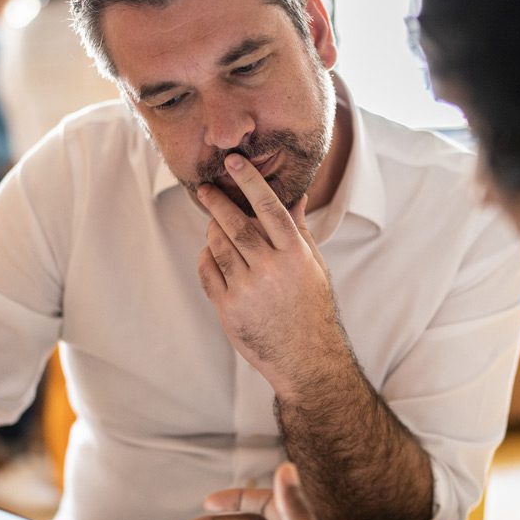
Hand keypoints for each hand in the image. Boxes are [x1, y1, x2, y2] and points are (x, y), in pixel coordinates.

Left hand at [196, 154, 346, 395]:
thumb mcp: (314, 266)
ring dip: (211, 230)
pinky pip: (207, 272)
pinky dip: (205, 258)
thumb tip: (296, 196)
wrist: (305, 358)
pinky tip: (211, 254)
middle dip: (217, 202)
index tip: (234, 161)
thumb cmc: (312, 307)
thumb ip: (299, 230)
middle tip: (206, 188)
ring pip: (217, 246)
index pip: (269, 207)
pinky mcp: (229, 308)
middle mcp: (271, 269)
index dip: (250, 181)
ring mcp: (248, 289)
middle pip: (235, 224)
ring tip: (213, 224)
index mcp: (295, 254)